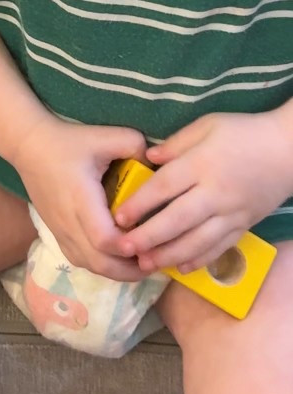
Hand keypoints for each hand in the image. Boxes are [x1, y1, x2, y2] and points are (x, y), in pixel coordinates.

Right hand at [14, 116, 148, 278]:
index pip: (104, 239)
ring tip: (141, 263)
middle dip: (130, 270)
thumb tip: (156, 163)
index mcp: (81, 199)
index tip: (152, 243)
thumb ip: (133, 144)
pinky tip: (118, 258)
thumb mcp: (102, 136)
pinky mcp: (58, 234)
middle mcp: (69, 222)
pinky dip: (102, 266)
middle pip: (100, 263)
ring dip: (117, 271)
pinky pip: (82, 260)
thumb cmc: (67, 142)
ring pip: (90, 266)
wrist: (29, 147)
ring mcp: (61, 231)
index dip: (129, 247)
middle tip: (155, 263)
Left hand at [113, 113, 292, 275]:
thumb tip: (148, 157)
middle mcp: (215, 193)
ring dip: (169, 255)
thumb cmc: (244, 132)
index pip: (165, 186)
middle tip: (124, 248)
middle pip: (177, 219)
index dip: (140, 203)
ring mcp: (232, 213)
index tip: (118, 217)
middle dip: (148, 236)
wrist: (288, 151)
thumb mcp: (208, 125)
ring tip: (146, 264)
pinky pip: (220, 247)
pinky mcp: (245, 226)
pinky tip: (181, 268)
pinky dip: (200, 260)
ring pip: (197, 240)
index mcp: (202, 164)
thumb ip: (177, 143)